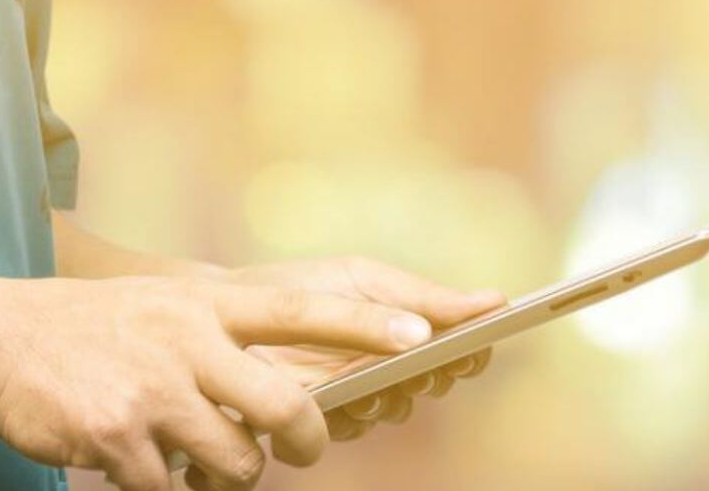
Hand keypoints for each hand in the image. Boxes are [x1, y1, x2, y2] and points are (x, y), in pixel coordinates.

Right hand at [0, 275, 443, 490]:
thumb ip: (226, 336)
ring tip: (201, 457)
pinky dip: (167, 490)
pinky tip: (140, 465)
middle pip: (285, 408)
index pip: (302, 312)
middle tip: (304, 450)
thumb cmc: (99, 329)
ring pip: (237, 461)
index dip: (365, 326)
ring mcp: (152, 391)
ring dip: (230, 473)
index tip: (422, 334)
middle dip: (307, 442)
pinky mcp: (117, 437)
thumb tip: (294, 394)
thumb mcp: (166, 308)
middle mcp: (187, 341)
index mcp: (205, 303)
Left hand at [231, 258, 504, 441]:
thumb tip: (494, 300)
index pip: (454, 348)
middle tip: (423, 366)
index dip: (467, 352)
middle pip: (428, 384)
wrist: (213, 309)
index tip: (471, 348)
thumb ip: (421, 295)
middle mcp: (382, 367)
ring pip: (390, 410)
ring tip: (376, 378)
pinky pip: (346, 428)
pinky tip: (340, 398)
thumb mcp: (360, 280)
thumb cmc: (292, 289)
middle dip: (427, 376)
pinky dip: (348, 415)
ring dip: (388, 396)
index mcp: (401, 328)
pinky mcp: (314, 419)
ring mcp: (350, 396)